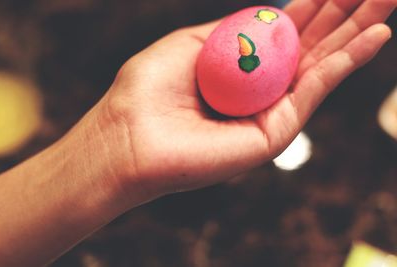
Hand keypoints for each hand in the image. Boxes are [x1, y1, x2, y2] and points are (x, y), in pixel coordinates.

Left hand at [100, 0, 394, 201]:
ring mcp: (269, 113)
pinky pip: (313, 92)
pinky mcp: (273, 134)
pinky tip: (371, 38)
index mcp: (239, 69)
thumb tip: (270, 14)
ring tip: (387, 2)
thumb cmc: (148, 89)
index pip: (286, 34)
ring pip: (321, 68)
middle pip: (311, 48)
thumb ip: (234, 30)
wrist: (128, 137)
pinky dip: (343, 64)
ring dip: (356, 34)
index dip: (313, 6)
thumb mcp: (193, 44)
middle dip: (346, 15)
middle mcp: (259, 91)